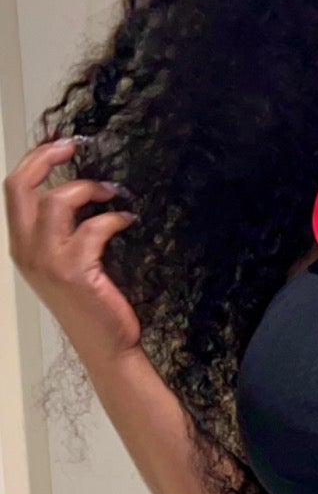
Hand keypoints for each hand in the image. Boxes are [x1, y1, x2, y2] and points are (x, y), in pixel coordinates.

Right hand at [4, 135, 139, 359]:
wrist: (106, 347)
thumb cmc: (92, 306)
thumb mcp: (64, 264)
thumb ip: (61, 230)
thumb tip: (79, 190)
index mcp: (22, 246)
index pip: (14, 189)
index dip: (35, 160)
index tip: (61, 146)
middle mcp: (27, 251)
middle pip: (21, 186)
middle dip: (48, 157)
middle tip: (75, 148)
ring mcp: (48, 261)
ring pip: (58, 201)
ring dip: (89, 188)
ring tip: (112, 193)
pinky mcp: (75, 270)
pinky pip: (94, 227)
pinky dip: (114, 218)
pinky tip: (127, 222)